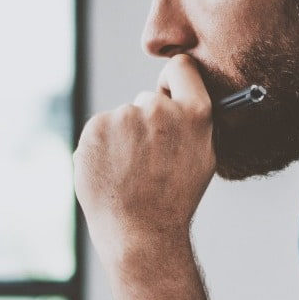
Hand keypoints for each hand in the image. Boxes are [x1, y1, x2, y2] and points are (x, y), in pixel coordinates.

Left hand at [74, 54, 215, 262]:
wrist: (140, 232)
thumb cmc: (174, 200)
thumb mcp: (203, 157)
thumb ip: (192, 122)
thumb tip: (178, 98)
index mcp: (194, 113)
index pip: (181, 67)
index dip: (173, 80)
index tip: (167, 94)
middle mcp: (159, 108)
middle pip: (147, 100)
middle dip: (146, 123)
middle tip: (148, 161)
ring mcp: (124, 117)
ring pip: (121, 119)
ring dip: (122, 139)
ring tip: (129, 174)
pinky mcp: (95, 128)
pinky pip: (99, 131)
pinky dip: (101, 149)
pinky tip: (112, 174)